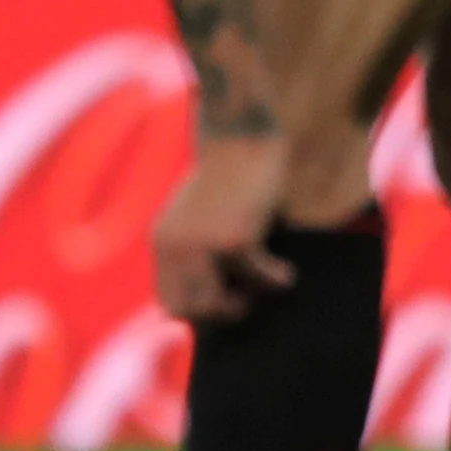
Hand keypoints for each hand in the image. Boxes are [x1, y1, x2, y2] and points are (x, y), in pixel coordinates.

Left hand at [151, 133, 293, 320]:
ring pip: (218, 302)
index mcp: (164, 241)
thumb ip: (195, 248)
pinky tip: (287, 274)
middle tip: (247, 300)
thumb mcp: (197, 214)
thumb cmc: (228, 174)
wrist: (241, 138)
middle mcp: (175, 246)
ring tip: (266, 288)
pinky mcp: (235, 239)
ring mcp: (202, 245)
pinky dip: (276, 279)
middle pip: (191, 310)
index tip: (226, 302)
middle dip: (221, 312)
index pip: (169, 301)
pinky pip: (257, 277)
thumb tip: (216, 290)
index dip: (198, 311)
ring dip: (246, 301)